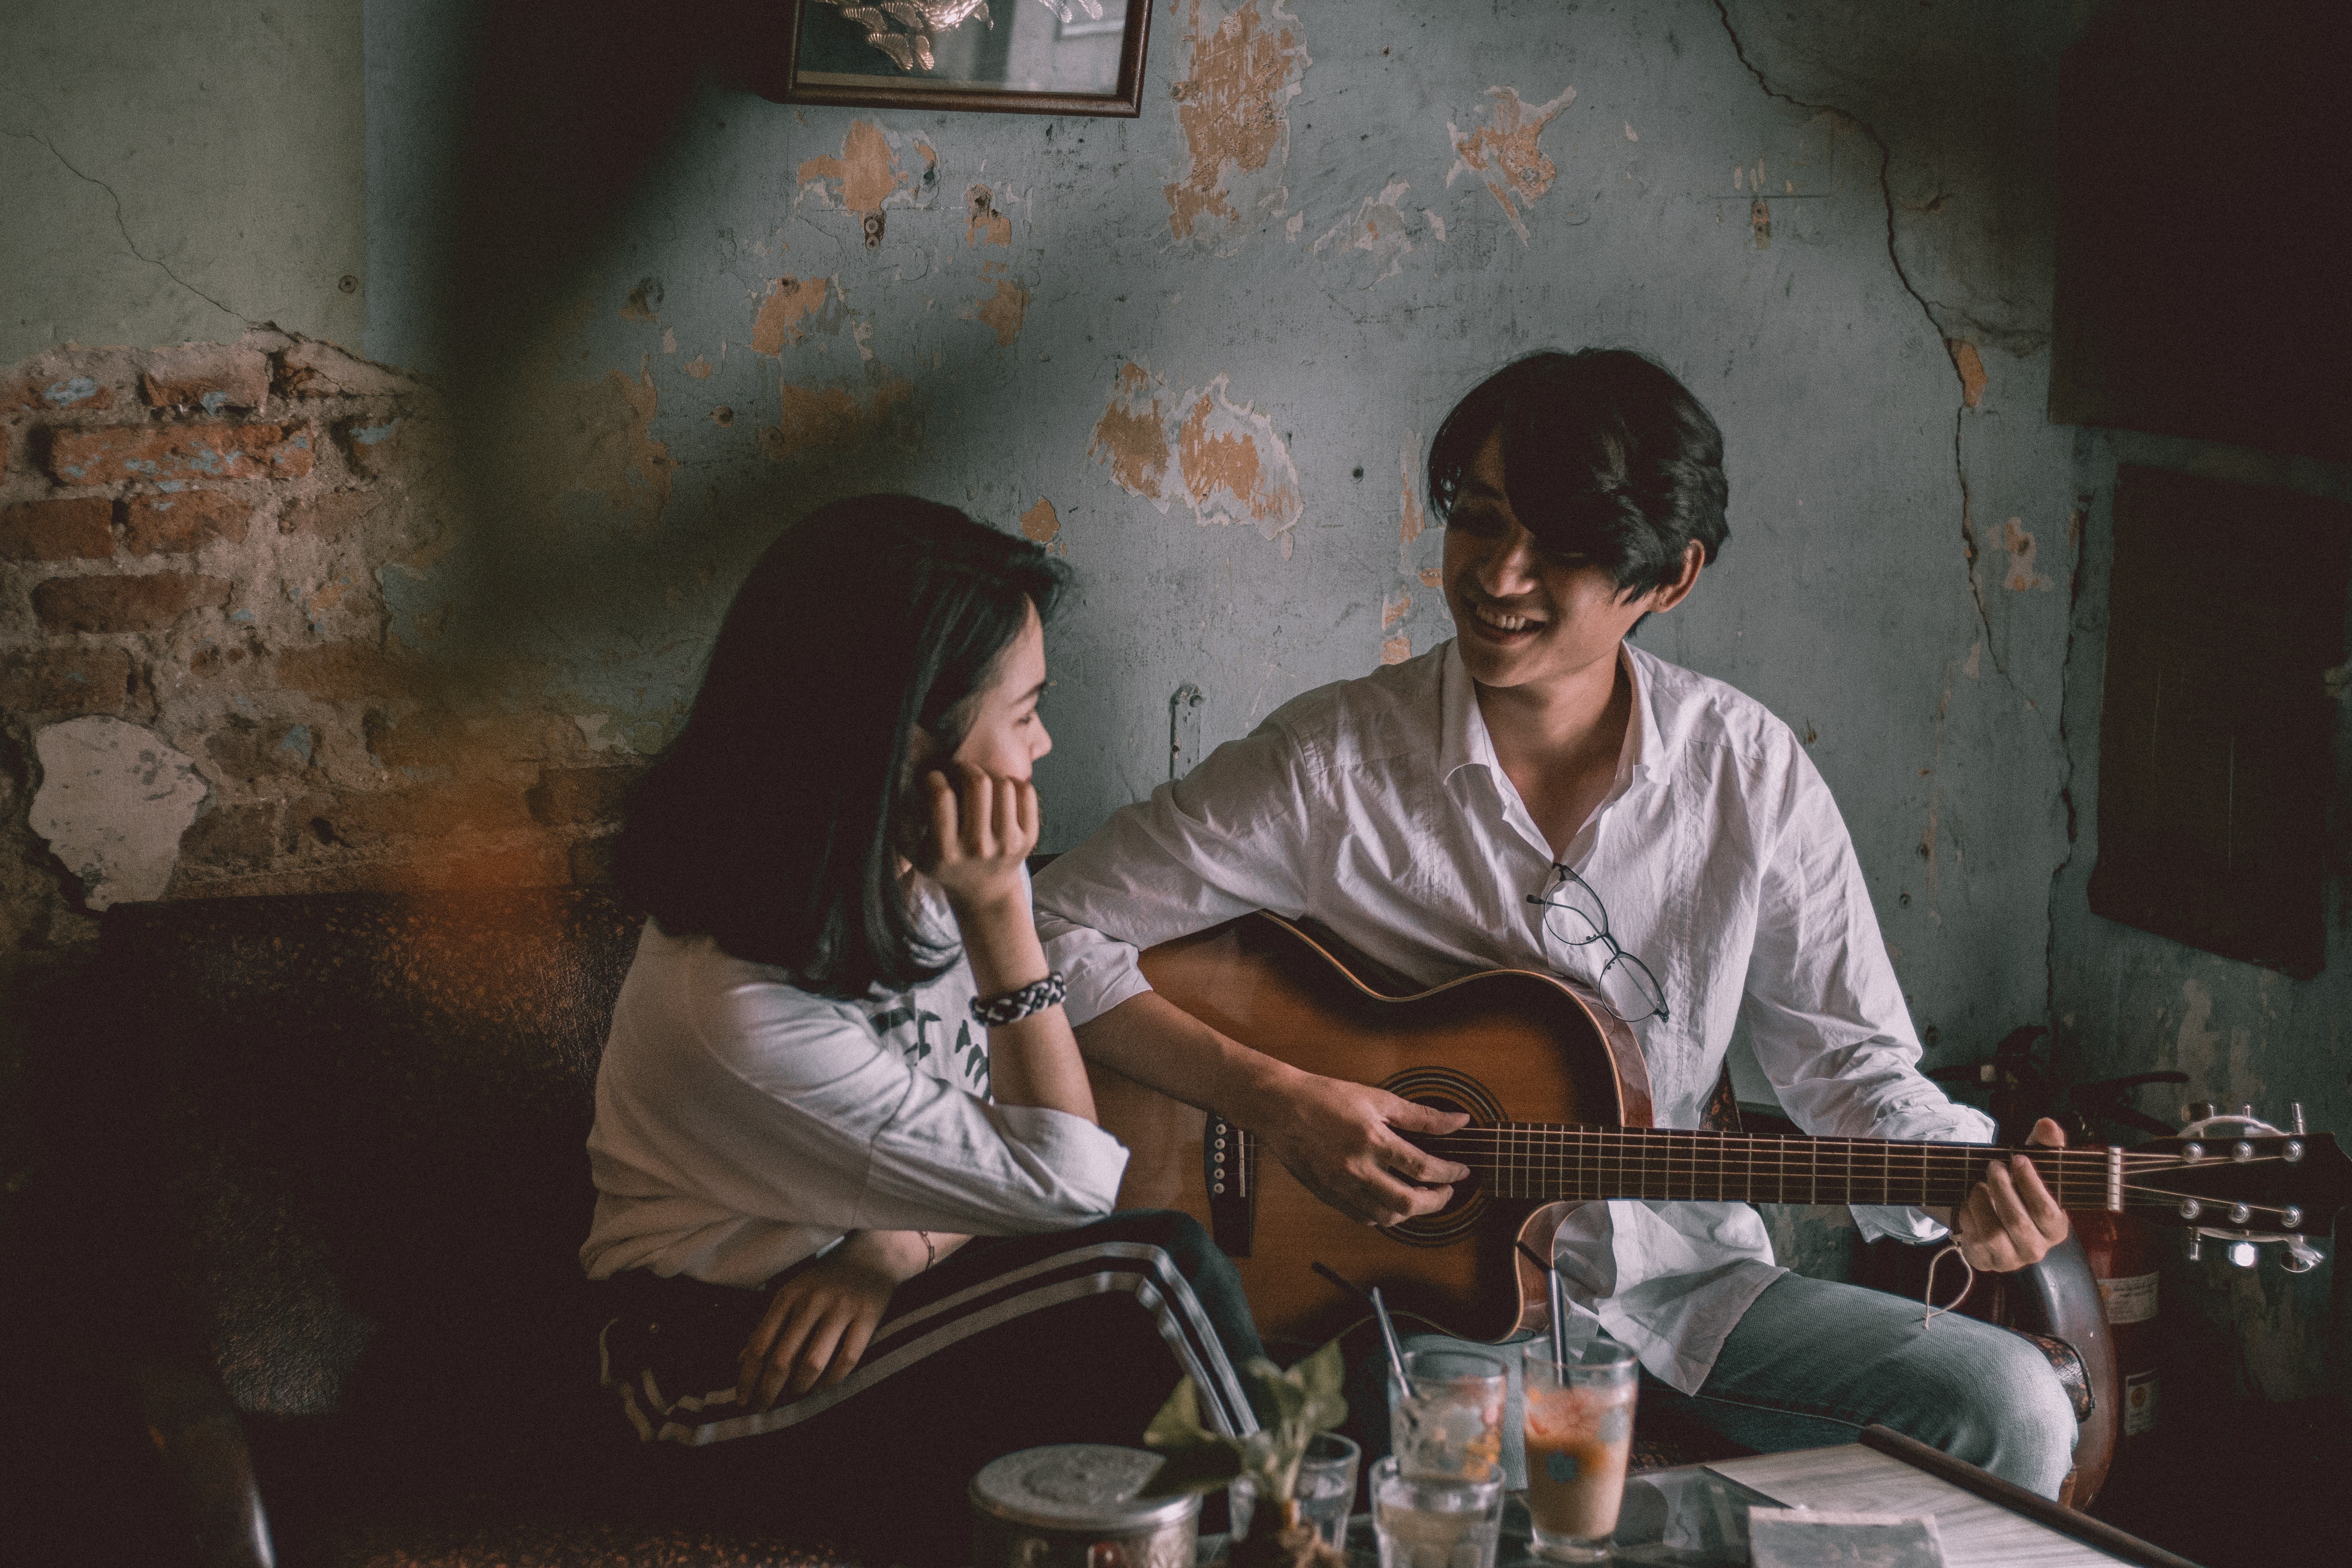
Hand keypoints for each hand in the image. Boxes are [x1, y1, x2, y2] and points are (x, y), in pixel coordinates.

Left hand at [737, 1233, 923, 1408]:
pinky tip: (822, 1386)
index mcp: (788, 1295)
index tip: (742, 1400)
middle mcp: (812, 1301)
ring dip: (799, 1388)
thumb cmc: (824, 1282)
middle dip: (767, 1391)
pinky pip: (846, 1360)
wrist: (872, 1256)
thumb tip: (742, 1362)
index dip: (748, 1377)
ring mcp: (841, 1309)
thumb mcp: (792, 1294)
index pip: (760, 1344)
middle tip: (762, 1409)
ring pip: (812, 1363)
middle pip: (782, 1359)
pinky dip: (831, 1380)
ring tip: (794, 1395)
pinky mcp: (867, 1317)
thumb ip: (769, 1326)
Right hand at [917, 763, 1037, 918]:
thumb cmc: (945, 864)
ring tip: (978, 781)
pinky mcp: (1029, 838)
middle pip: (977, 784)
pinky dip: (1012, 782)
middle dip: (964, 767)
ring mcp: (1008, 843)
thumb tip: (905, 786)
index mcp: (946, 851)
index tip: (933, 778)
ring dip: (988, 774)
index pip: (941, 797)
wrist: (985, 892)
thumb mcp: (913, 852)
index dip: (934, 778)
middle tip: (957, 770)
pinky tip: (997, 791)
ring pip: (1003, 785)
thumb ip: (902, 821)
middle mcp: (979, 848)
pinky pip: (1026, 792)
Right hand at [1257, 1072, 1472, 1227]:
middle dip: (1437, 1201)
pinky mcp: (1329, 1196)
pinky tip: (1390, 1202)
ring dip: (1411, 1211)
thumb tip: (1458, 1121)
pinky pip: (1363, 1218)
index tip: (1461, 1171)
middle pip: (1409, 1202)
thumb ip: (1420, 1115)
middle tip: (1446, 1191)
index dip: (1450, 1173)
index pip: (1424, 1168)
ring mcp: (1341, 1187)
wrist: (1279, 1108)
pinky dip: (1384, 1215)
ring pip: (1387, 1217)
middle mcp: (1358, 1169)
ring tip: (1421, 1197)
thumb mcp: (1377, 1098)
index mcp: (1372, 1141)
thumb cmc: (1324, 1097)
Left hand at [1952, 1117, 2070, 1271]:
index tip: (2017, 1158)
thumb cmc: (2017, 1187)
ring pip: (1992, 1232)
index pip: (2047, 1211)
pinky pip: (1973, 1239)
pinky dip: (1968, 1215)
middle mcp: (2037, 1249)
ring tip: (1979, 1185)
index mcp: (2056, 1228)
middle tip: (1993, 1166)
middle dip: (2001, 1188)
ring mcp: (2010, 1259)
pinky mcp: (1985, 1262)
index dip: (2031, 1183)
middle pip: (2017, 1221)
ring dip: (1981, 1201)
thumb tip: (2048, 1124)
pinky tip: (1970, 1204)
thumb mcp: (2032, 1165)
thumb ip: (2044, 1144)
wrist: (1989, 1210)